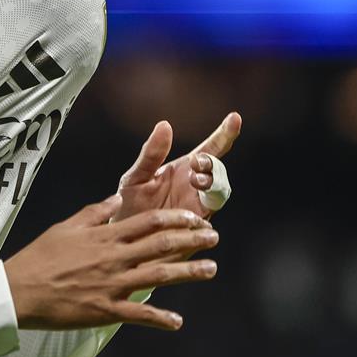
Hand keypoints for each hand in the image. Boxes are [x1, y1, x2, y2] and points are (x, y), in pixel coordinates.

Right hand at [4, 196, 219, 330]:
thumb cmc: (39, 257)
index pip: (149, 222)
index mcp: (105, 236)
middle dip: (192, 240)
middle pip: (161, 245)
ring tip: (211, 269)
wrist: (19, 290)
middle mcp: (113, 258)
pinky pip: (138, 314)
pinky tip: (177, 322)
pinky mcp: (105, 310)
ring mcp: (111, 284)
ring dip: (188, 272)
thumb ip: (94, 213)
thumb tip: (116, 199)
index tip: (195, 217)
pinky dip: (159, 318)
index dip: (176, 218)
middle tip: (214, 237)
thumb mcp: (66, 227)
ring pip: (158, 276)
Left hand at [113, 112, 241, 221]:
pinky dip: (205, 213)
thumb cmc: (128, 205)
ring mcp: (198, 208)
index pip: (209, 149)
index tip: (234, 118)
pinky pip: (209, 221)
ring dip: (214, 184)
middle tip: (196, 163)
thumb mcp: (135, 177)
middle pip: (219, 170)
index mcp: (182, 170)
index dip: (224, 134)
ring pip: (221, 192)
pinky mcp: (195, 230)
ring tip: (196, 180)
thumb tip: (165, 124)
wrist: (122, 239)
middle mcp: (195, 187)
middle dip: (213, 164)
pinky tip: (191, 212)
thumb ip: (150, 155)